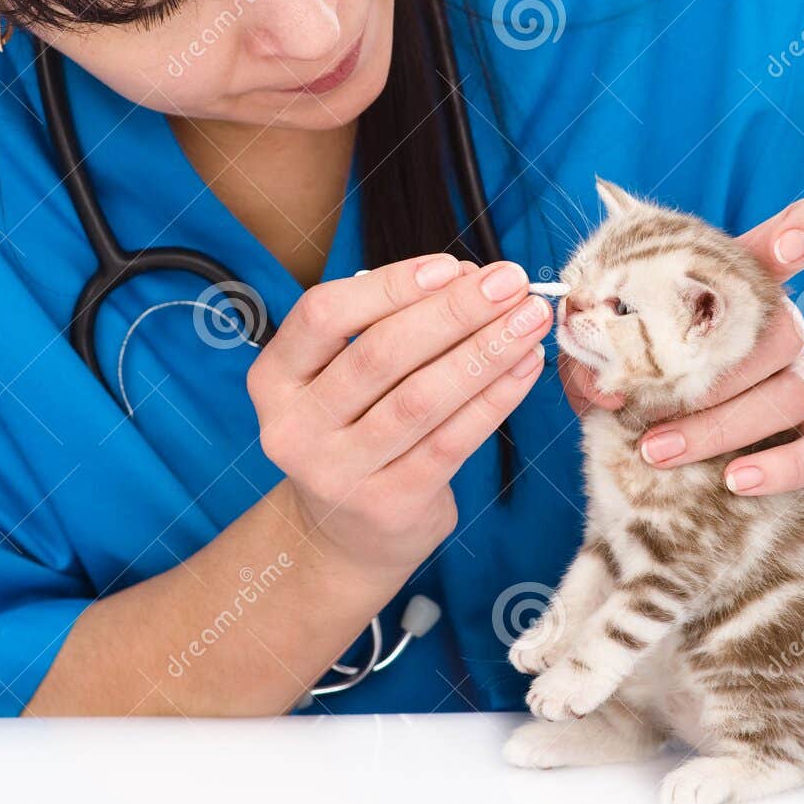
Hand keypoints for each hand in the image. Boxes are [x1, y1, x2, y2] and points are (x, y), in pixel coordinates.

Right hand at [248, 254, 552, 578]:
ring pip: (421, 398)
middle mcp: (294, 427)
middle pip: (380, 354)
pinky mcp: (388, 505)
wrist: (344, 537)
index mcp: (274, 379)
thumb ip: (388, 326)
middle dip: (454, 311)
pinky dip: (495, 399)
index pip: (323, 314)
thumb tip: (466, 278)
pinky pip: (451, 442)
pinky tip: (525, 367)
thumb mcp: (341, 378)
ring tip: (529, 320)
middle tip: (509, 282)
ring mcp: (337, 473)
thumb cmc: (353, 432)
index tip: (452, 266)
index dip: (390, 285)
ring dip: (485, 350)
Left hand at [557, 197, 803, 496]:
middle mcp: (781, 326)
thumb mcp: (604, 345)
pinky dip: (782, 467)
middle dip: (710, 375)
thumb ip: (593, 337)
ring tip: (656, 451)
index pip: (790, 238)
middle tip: (642, 408)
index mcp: (738, 285)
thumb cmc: (635, 371)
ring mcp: (803, 377)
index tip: (792, 245)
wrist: (671, 433)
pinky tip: (735, 481)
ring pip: (791, 393)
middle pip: (780, 331)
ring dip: (720, 426)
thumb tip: (592, 367)